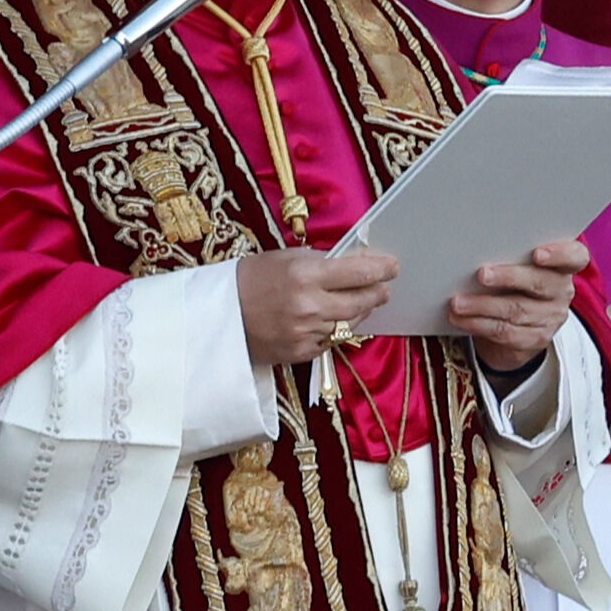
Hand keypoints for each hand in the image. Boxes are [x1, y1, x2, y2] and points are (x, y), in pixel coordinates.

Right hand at [237, 246, 396, 365]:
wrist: (218, 318)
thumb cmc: (250, 280)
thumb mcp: (284, 257)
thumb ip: (321, 261)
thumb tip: (353, 262)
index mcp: (304, 275)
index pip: (358, 273)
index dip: (381, 269)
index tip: (393, 267)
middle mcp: (309, 306)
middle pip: (360, 301)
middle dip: (378, 293)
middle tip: (385, 287)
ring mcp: (306, 332)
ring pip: (350, 323)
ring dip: (360, 312)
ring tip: (364, 302)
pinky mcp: (301, 353)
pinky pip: (332, 340)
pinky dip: (338, 329)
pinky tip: (337, 320)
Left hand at [448, 238, 589, 374]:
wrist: (520, 327)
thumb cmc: (515, 284)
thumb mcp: (519, 267)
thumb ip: (511, 257)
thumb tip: (473, 249)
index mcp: (563, 266)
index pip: (575, 256)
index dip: (560, 254)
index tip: (537, 253)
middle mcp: (562, 291)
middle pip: (540, 283)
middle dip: (508, 277)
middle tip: (482, 274)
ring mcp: (551, 318)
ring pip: (516, 310)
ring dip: (482, 306)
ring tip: (457, 302)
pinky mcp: (535, 339)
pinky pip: (505, 332)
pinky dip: (478, 324)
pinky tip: (459, 319)